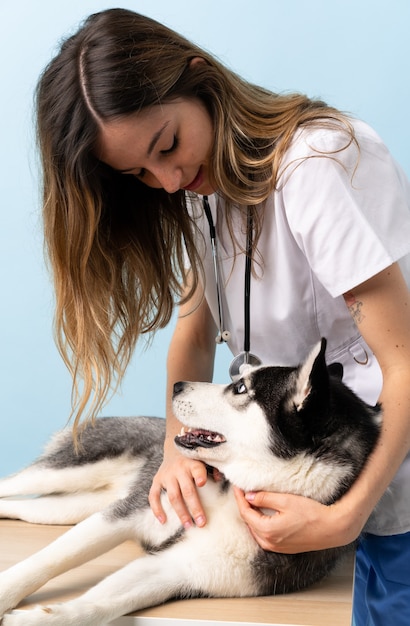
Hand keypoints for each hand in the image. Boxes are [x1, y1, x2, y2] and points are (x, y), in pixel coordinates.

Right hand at [149, 451, 207, 528]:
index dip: (199, 475)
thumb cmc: (193, 457)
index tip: (202, 483)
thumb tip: (219, 480)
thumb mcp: (204, 458)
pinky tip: (163, 520)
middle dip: (194, 507)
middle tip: (201, 522)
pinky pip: (154, 495)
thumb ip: (212, 468)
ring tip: (188, 525)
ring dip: (181, 512)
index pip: (196, 469)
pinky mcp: (157, 479)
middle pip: (187, 490)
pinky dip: (157, 508)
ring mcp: (167, 475)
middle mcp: (178, 469)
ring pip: (173, 496)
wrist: (174, 447)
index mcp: (192, 463)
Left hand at [233, 488, 360, 552]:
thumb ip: (264, 498)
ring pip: (255, 529)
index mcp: (267, 531)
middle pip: (249, 522)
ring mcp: (276, 547)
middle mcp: (269, 542)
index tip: (237, 487)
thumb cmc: (311, 514)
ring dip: (252, 515)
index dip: (239, 498)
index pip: (246, 513)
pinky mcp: (283, 548)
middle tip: (242, 491)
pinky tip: (262, 514)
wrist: (332, 529)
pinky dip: (259, 523)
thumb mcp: (286, 501)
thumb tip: (248, 496)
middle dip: (244, 506)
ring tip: (250, 500)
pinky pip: (264, 535)